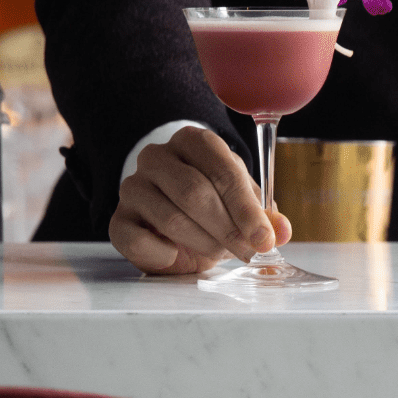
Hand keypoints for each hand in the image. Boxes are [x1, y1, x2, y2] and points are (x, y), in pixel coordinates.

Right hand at [110, 125, 292, 274]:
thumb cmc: (212, 210)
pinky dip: (165, 254)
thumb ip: (263, 217)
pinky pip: (138, 239)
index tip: (263, 238)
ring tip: (218, 252)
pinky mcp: (118, 219)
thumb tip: (280, 231)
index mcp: (192, 142)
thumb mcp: (242, 207)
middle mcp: (156, 157)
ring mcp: (132, 186)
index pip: (221, 169)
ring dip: (203, 243)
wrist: (174, 225)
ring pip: (171, 218)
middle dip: (227, 229)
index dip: (245, 208)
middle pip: (194, 192)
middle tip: (247, 252)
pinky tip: (177, 255)